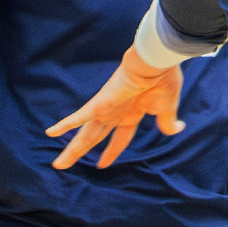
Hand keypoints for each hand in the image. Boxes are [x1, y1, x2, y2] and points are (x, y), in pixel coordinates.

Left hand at [46, 47, 183, 168]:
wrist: (156, 62)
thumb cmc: (164, 80)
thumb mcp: (168, 107)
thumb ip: (167, 121)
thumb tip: (177, 129)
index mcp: (132, 113)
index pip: (120, 137)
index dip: (111, 151)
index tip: (102, 163)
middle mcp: (116, 113)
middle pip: (95, 138)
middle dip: (81, 152)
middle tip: (64, 164)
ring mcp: (106, 109)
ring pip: (85, 135)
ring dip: (72, 150)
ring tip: (58, 165)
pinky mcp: (100, 103)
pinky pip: (79, 116)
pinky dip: (66, 125)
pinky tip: (50, 133)